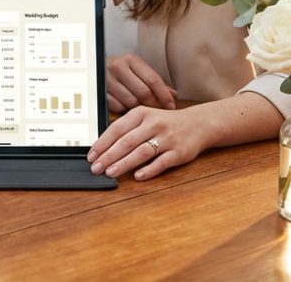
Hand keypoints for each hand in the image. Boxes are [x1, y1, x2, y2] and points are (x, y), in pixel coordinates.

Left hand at [88, 94, 283, 180]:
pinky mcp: (179, 152)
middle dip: (108, 156)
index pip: (116, 129)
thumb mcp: (146, 117)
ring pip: (141, 152)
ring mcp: (167, 138)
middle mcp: (153, 124)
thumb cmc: (165, 123)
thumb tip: (102, 147)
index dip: (102, 143)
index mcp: (141, 114)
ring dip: (124, 164)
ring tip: (111, 173)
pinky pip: (161, 162)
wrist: (198, 124)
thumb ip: (127, 129)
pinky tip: (138, 176)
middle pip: (126, 142)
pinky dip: (149, 170)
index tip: (91, 156)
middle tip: (96, 168)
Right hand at [105, 54, 176, 112]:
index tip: (171, 105)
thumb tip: (173, 95)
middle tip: (157, 110)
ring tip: (140, 106)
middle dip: (153, 104)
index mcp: (131, 60)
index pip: (153, 79)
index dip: (164, 95)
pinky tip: (125, 105)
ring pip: (131, 102)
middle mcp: (118, 67)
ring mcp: (108, 80)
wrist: (94, 67)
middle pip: (143, 93)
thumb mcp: (138, 70)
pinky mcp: (100, 92)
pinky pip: (118, 107)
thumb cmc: (121, 70)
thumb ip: (155, 82)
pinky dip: (124, 110)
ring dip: (138, 108)